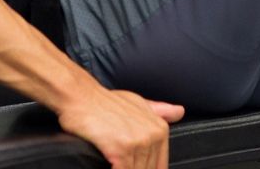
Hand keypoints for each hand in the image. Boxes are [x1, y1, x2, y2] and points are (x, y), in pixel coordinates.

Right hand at [57, 87, 184, 168]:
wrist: (80, 96)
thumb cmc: (104, 102)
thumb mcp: (137, 102)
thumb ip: (159, 111)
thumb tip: (180, 112)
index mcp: (159, 129)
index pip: (160, 166)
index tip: (134, 165)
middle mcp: (153, 135)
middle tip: (125, 163)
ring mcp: (139, 142)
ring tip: (117, 164)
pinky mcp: (122, 149)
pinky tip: (111, 166)